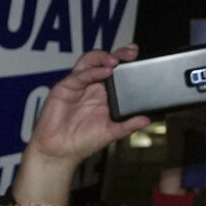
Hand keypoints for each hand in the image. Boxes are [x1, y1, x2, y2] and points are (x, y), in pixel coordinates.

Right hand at [10, 47, 146, 205]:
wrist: (59, 152)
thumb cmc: (81, 142)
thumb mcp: (110, 133)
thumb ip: (127, 125)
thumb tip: (146, 119)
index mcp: (103, 94)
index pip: (116, 71)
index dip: (126, 62)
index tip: (139, 57)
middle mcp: (91, 86)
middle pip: (104, 61)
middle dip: (118, 54)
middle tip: (131, 53)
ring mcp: (78, 85)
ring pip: (90, 62)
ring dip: (103, 58)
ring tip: (115, 62)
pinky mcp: (64, 88)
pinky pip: (79, 75)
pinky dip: (92, 72)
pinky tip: (104, 72)